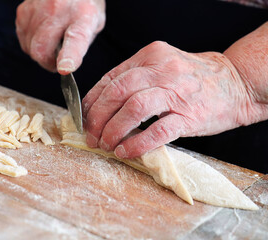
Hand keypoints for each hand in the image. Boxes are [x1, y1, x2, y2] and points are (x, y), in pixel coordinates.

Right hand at [15, 0, 104, 73]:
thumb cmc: (83, 6)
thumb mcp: (93, 26)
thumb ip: (79, 47)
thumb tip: (63, 66)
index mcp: (83, 17)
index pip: (75, 40)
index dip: (69, 57)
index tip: (65, 68)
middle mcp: (57, 10)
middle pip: (41, 50)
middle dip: (48, 63)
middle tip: (57, 60)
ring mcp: (37, 8)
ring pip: (30, 47)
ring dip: (39, 52)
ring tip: (52, 41)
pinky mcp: (22, 10)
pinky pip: (23, 38)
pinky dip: (31, 43)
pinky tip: (42, 33)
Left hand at [82, 41, 263, 158]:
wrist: (236, 83)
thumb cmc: (194, 79)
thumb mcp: (162, 67)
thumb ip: (135, 79)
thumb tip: (103, 105)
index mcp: (149, 56)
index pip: (110, 78)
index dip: (92, 101)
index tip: (84, 118)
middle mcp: (161, 69)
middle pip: (117, 92)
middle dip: (97, 118)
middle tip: (91, 135)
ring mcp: (176, 91)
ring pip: (134, 109)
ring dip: (113, 130)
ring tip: (106, 145)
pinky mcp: (190, 115)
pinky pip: (157, 130)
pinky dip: (137, 143)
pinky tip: (125, 151)